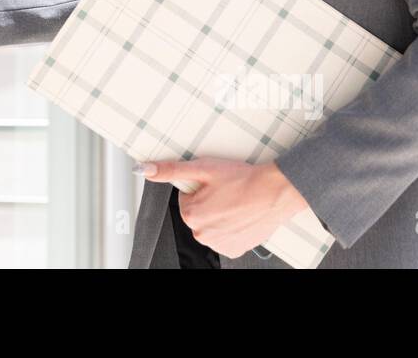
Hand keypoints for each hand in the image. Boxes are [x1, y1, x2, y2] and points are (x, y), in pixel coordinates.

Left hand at [139, 158, 309, 259]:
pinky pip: (224, 238)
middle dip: (208, 203)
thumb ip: (170, 170)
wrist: (273, 192)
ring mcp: (219, 244)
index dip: (199, 189)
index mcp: (191, 214)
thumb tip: (145, 170)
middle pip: (197, 214)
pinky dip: (230, 228)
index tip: (213, 185)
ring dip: (219, 216)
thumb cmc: (242, 179)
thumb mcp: (202, 168)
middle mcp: (202, 234)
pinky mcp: (234, 249)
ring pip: (210, 227)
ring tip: (235, 202)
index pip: (185, 199)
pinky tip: (240, 216)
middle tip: (225, 192)